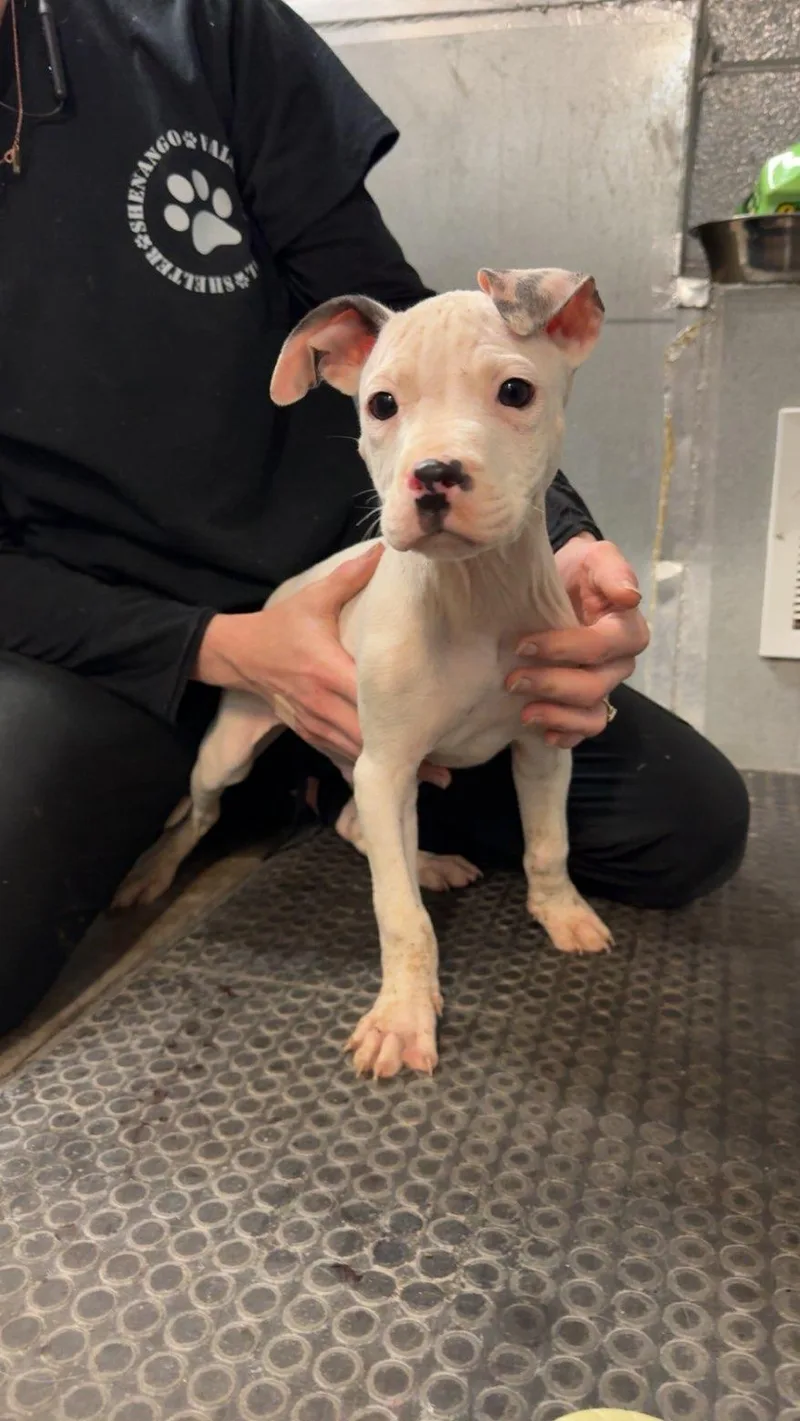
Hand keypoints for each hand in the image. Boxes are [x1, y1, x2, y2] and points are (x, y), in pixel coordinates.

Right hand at [196, 545, 449, 786]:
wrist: (239, 654)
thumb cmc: (281, 625)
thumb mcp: (313, 599)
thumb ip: (350, 577)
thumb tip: (385, 550)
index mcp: (327, 668)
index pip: (366, 698)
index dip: (397, 716)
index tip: (431, 726)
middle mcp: (321, 702)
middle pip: (366, 736)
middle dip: (402, 754)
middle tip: (444, 774)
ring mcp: (313, 722)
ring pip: (354, 753)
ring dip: (387, 768)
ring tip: (429, 782)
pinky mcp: (308, 732)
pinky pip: (337, 756)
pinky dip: (363, 769)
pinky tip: (388, 781)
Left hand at [507, 536, 649, 748]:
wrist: (555, 584)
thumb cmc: (578, 570)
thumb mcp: (594, 558)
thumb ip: (612, 571)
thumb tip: (629, 597)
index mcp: (626, 629)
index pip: (601, 647)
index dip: (564, 648)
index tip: (523, 643)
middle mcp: (618, 663)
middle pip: (594, 686)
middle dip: (551, 684)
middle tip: (512, 679)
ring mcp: (603, 685)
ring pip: (592, 715)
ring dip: (558, 716)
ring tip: (524, 713)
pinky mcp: (584, 702)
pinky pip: (585, 729)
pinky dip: (566, 734)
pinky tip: (542, 733)